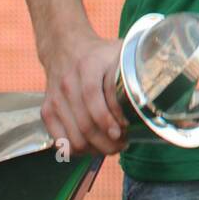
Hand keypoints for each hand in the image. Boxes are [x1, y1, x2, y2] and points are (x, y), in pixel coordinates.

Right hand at [40, 29, 127, 156]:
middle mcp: (68, 83)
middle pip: (85, 123)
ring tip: (112, 147)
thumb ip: (134, 69)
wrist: (66, 49)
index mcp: (88, 65)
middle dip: (107, 141)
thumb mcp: (119, 52)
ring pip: (74, 137)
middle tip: (123, 144)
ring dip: (95, 149)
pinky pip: (60, 141)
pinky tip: (93, 147)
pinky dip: (78, 150)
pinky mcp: (47, 111)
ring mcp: (55, 99)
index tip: (124, 131)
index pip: (94, 97)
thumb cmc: (100, 55)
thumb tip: (151, 95)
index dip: (109, 119)